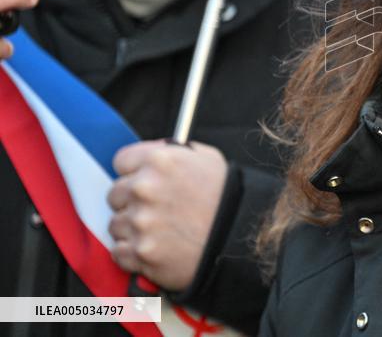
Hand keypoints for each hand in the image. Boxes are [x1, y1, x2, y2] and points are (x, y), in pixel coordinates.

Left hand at [108, 140, 227, 290]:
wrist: (242, 235)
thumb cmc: (226, 195)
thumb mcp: (205, 158)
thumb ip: (169, 153)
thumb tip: (148, 157)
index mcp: (159, 160)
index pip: (121, 161)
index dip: (134, 172)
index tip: (142, 180)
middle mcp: (145, 188)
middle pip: (115, 193)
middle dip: (132, 201)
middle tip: (156, 209)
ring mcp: (141, 221)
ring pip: (116, 224)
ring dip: (133, 228)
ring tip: (161, 230)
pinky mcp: (141, 252)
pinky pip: (120, 252)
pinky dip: (134, 252)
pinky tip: (157, 246)